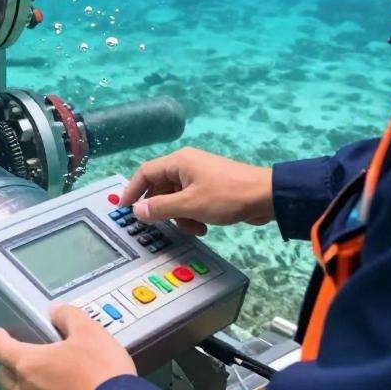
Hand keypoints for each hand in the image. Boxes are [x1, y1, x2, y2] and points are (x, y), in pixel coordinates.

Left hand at [0, 304, 135, 389]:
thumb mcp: (91, 333)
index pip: (0, 348)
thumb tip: (55, 311)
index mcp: (28, 365)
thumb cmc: (101, 373)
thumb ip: (69, 317)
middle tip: (29, 359)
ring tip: (51, 387)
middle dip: (11, 366)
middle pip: (5, 377)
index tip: (1, 334)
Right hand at [120, 146, 273, 233]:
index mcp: (179, 162)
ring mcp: (199, 176)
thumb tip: (137, 211)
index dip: (132, 190)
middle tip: (163, 225)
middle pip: (161, 187)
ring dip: (179, 216)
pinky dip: (192, 214)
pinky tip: (203, 226)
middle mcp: (186, 165)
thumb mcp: (190, 205)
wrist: (266, 196)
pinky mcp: (210, 187)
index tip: (124, 208)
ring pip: (176, 197)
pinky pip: (190, 201)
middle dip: (163, 209)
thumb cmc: (227, 196)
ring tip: (193, 228)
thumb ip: (161, 208)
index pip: (145, 173)